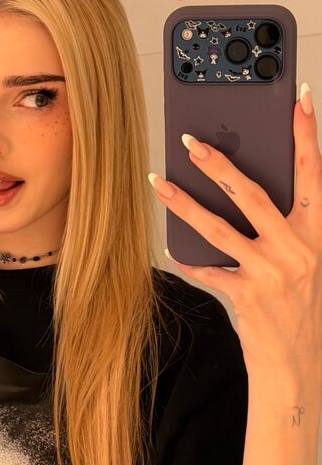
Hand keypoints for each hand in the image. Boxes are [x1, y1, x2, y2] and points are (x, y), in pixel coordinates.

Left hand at [151, 90, 321, 383]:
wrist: (297, 367)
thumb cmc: (299, 311)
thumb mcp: (303, 264)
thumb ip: (283, 230)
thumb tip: (242, 192)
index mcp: (316, 235)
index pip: (313, 173)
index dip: (306, 134)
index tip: (297, 98)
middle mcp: (296, 249)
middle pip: (251, 193)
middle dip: (217, 163)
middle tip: (189, 140)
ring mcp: (269, 272)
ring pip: (218, 226)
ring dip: (183, 202)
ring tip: (158, 182)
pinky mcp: (245, 295)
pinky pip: (207, 268)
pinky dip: (188, 256)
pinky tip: (170, 244)